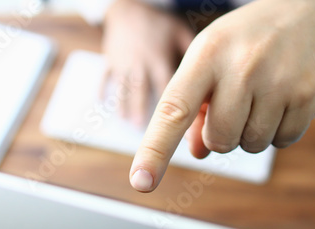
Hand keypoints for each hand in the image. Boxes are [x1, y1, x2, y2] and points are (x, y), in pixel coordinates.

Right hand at [102, 0, 194, 127]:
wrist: (130, 7)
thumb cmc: (158, 23)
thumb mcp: (179, 32)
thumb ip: (193, 54)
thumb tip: (212, 77)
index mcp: (160, 58)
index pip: (167, 85)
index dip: (172, 105)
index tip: (176, 123)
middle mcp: (141, 62)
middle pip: (142, 90)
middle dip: (142, 109)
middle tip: (144, 130)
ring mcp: (123, 61)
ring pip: (123, 87)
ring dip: (124, 105)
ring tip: (127, 121)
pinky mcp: (110, 59)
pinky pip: (105, 76)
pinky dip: (102, 89)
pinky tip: (103, 103)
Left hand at [129, 0, 314, 191]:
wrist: (309, 14)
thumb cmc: (246, 42)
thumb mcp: (210, 61)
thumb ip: (193, 105)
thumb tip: (198, 152)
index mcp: (208, 54)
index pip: (175, 110)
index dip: (155, 149)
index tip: (141, 182)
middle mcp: (243, 66)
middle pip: (220, 140)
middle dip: (223, 132)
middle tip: (235, 102)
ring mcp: (280, 81)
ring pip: (252, 145)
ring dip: (251, 132)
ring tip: (261, 95)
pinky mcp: (309, 96)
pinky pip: (283, 141)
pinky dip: (279, 130)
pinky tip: (283, 99)